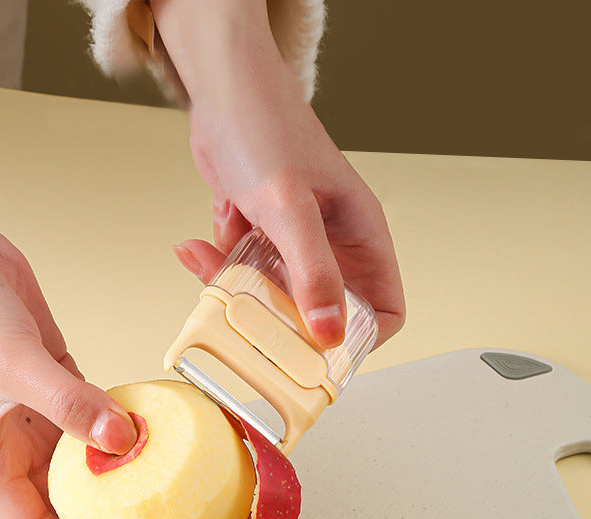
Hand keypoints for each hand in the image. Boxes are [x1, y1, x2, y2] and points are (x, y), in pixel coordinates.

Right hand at [0, 47, 134, 518]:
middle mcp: (12, 442)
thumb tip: (121, 440)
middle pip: (66, 501)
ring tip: (163, 484)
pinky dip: (120, 425)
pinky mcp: (56, 379)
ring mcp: (36, 411)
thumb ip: (70, 406)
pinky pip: (93, 415)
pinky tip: (148, 428)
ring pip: (83, 459)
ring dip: (119, 472)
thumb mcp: (13, 366)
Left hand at [152, 0, 404, 348]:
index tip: (320, 354)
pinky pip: (244, 271)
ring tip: (219, 259)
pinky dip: (221, 264)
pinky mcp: (261, 235)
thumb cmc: (266, 129)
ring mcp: (295, 241)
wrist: (222, 91)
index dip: (359, 338)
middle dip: (282, 319)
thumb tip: (329, 333)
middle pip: (321, 311)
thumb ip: (311, 272)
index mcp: (361, 236)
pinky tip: (207, 237)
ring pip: (275, 295)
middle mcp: (332, 244)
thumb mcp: (290, 208)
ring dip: (242, 288)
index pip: (383, 308)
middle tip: (252, 318)